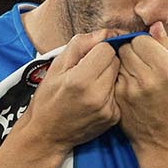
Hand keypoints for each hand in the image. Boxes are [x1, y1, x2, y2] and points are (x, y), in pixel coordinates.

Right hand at [12, 29, 120, 155]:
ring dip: (109, 76)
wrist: (47, 134)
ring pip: (120, 76)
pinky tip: (95, 97)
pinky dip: (110, 91)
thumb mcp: (57, 66)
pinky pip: (119, 92)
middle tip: (89, 70)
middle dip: (105, 61)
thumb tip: (105, 33)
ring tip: (92, 84)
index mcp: (81, 80)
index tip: (87, 57)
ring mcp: (108, 109)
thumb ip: (81, 44)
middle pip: (116, 62)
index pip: (107, 49)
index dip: (97, 49)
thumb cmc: (48, 98)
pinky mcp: (114, 117)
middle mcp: (97, 95)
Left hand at [114, 23, 167, 152]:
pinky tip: (127, 83)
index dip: (143, 43)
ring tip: (134, 73)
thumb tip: (155, 25)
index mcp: (166, 69)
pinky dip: (118, 75)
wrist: (161, 137)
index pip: (142, 39)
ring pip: (117, 60)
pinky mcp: (117, 97)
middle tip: (139, 61)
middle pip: (127, 47)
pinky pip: (113, 75)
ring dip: (123, 62)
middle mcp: (147, 78)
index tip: (147, 51)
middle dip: (131, 50)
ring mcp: (129, 89)